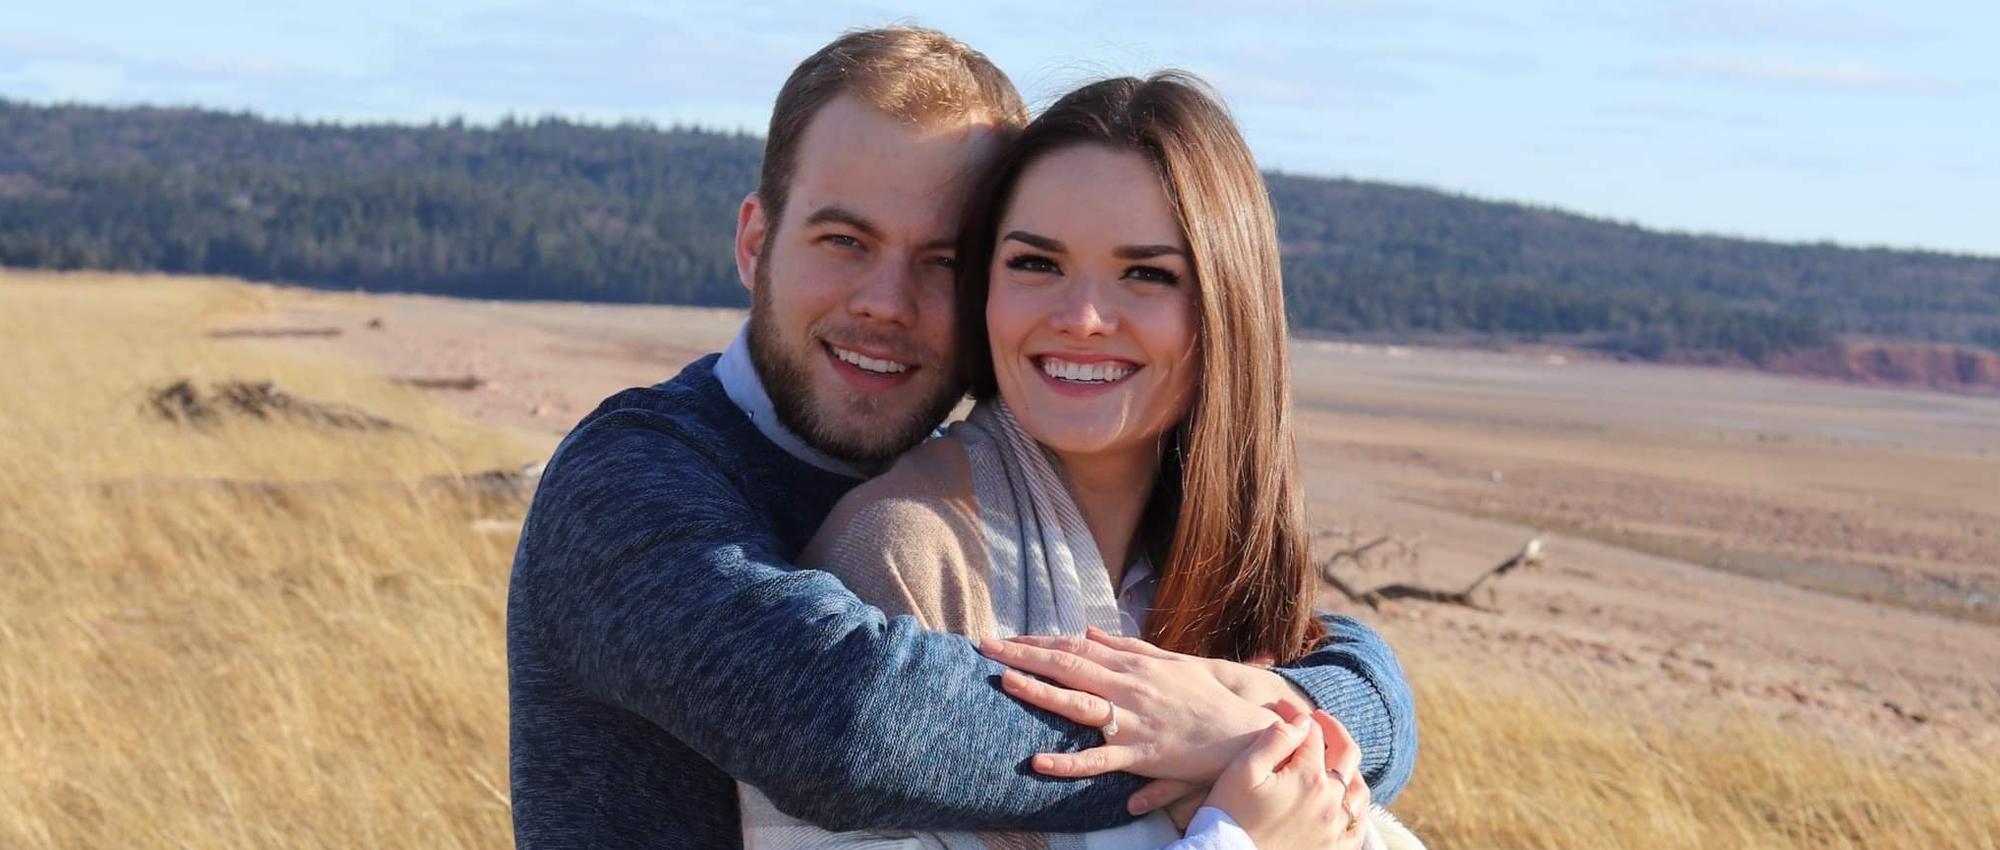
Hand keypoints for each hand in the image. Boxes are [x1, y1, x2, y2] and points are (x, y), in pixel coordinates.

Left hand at [979, 627, 1278, 784]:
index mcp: (1132, 665)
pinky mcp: (1140, 754)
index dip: (1038, 641)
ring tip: (1004, 681)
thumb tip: (1091, 632)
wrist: (1244, 732)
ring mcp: (1132, 720)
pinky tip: (1039, 762)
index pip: (1076, 647)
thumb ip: (1128, 647)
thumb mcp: (1170, 663)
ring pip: (1078, 704)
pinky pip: (1099, 760)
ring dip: (1040, 691)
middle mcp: (1128, 687)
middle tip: (985, 646)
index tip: (1005, 638)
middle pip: (1068, 665)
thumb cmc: (1208, 698)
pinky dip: (1069, 762)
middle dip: (1024, 654)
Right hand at [1204, 703, 1370, 849]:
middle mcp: (1330, 801)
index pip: (1313, 733)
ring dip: (1349, 767)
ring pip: (1359, 789)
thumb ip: (1275, 740)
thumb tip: (1303, 721)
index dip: (1297, 714)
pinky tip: (1345, 800)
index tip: (1281, 706)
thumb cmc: (1230, 814)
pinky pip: (1358, 826)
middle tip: (1318, 719)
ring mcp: (1336, 828)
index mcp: (1309, 777)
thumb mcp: (1244, 770)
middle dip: (1333, 730)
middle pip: (1346, 754)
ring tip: (1335, 758)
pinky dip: (1356, 808)